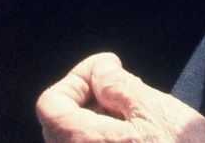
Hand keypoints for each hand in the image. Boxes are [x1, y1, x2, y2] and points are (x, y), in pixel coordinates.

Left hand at [37, 53, 204, 142]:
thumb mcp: (155, 109)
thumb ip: (119, 86)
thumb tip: (100, 72)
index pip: (49, 105)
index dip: (77, 78)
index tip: (109, 70)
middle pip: (61, 125)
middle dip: (89, 99)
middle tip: (126, 89)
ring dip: (101, 122)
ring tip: (138, 116)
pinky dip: (110, 142)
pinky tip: (140, 139)